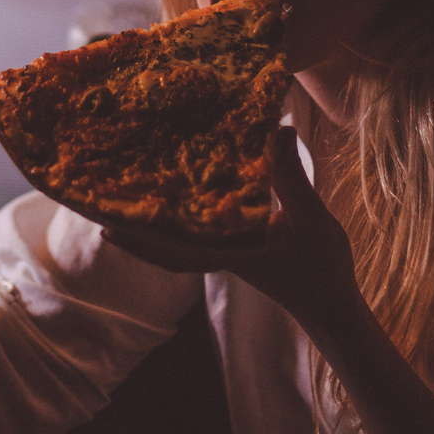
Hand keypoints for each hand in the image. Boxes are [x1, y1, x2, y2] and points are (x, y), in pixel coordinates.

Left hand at [101, 125, 365, 339]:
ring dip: (156, 217)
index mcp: (231, 255)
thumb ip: (292, 178)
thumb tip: (277, 130)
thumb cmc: (322, 270)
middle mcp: (221, 254)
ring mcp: (228, 252)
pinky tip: (180, 193)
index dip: (140, 242)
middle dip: (136, 224)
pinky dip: (185, 215)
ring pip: (182, 236)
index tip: (106, 229)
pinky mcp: (238, 248)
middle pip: (167, 243)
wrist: (332, 304)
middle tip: (101, 197)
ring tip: (129, 187)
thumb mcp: (310, 220)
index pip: (176, 253)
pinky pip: (202, 230)